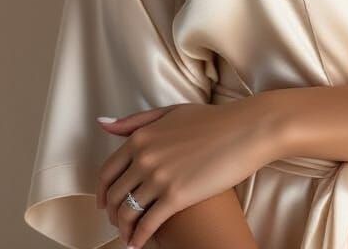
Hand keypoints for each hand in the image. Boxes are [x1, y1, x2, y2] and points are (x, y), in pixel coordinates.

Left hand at [95, 100, 265, 248]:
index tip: (106, 204)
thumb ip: (135, 121)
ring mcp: (159, 177)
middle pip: (115, 195)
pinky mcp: (176, 196)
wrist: (244, 130)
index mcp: (141, 137)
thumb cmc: (212, 120)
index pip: (107, 172)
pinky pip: (147, 224)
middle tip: (120, 223)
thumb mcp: (170, 112)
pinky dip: (139, 238)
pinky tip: (140, 244)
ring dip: (124, 230)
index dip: (103, 193)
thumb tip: (103, 125)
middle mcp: (144, 157)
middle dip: (113, 214)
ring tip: (130, 237)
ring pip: (127, 212)